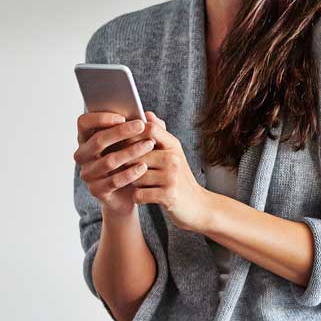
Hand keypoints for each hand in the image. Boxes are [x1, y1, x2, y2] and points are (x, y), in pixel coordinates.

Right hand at [73, 112, 156, 217]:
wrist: (129, 192)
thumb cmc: (131, 159)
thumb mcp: (136, 140)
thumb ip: (143, 127)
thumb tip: (150, 116)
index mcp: (87, 138)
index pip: (84, 123)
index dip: (100, 118)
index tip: (123, 117)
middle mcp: (83, 155)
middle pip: (97, 141)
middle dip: (121, 132)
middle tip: (141, 126)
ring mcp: (88, 173)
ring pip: (108, 161)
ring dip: (130, 151)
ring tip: (149, 145)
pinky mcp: (96, 190)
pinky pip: (113, 181)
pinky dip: (130, 173)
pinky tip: (144, 167)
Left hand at [133, 111, 211, 231]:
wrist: (198, 206)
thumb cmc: (179, 178)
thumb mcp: (172, 153)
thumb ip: (158, 134)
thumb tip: (147, 114)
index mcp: (173, 145)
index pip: (148, 129)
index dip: (131, 134)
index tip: (123, 143)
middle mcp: (173, 158)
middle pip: (136, 155)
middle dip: (129, 165)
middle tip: (132, 172)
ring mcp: (171, 177)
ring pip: (135, 177)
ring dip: (135, 184)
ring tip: (145, 186)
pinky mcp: (168, 196)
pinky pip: (139, 194)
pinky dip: (139, 198)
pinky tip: (146, 197)